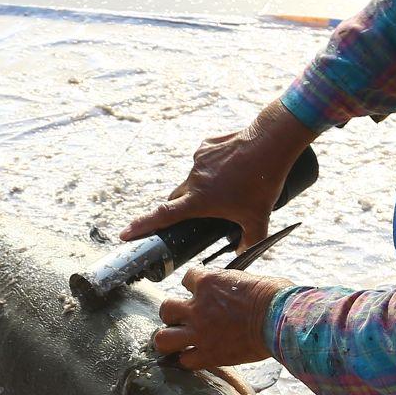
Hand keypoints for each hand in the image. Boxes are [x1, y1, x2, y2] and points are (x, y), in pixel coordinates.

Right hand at [121, 100, 314, 245]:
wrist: (270, 142)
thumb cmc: (263, 183)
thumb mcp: (259, 219)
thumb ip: (250, 241)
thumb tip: (242, 252)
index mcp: (199, 200)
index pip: (163, 216)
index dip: (142, 226)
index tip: (125, 234)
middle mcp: (193, 180)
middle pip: (176, 199)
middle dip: (180, 209)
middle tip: (196, 215)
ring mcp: (198, 160)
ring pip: (192, 180)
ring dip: (202, 188)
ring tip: (230, 187)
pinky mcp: (205, 146)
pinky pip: (203, 161)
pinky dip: (212, 168)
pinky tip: (233, 168)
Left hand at [153, 267, 287, 369]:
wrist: (281, 319)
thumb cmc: (275, 296)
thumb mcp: (248, 279)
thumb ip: (231, 286)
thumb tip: (233, 290)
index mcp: (208, 282)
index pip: (186, 278)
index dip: (193, 286)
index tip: (201, 293)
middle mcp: (198, 307)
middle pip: (166, 309)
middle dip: (173, 315)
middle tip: (184, 320)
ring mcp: (200, 332)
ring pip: (163, 338)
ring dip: (170, 338)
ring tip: (180, 341)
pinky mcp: (209, 354)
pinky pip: (185, 361)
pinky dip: (188, 360)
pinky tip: (195, 357)